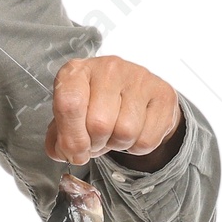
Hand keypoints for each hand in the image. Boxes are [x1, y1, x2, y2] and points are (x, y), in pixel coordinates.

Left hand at [45, 55, 183, 172]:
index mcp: (77, 71)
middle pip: (99, 124)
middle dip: (95, 144)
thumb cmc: (98, 106)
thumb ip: (59, 138)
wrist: (137, 96)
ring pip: (125, 132)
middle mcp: (108, 68)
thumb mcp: (71, 116)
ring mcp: (139, 78)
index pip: (69, 103)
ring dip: (117, 144)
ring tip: (115, 132)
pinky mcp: (163, 94)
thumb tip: (64, 153)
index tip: (74, 152)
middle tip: (97, 140)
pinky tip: (134, 131)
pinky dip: (137, 147)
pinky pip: (147, 140)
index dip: (71, 136)